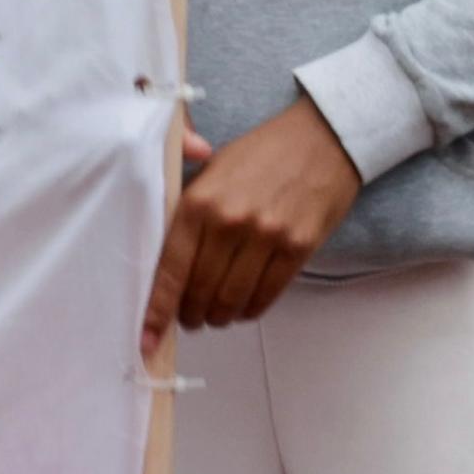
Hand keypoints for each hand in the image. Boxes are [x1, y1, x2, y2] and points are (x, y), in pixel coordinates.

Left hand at [150, 97, 362, 336]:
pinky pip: (268, 294)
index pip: (170, 269)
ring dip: (221, 316)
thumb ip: (185, 208)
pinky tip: (245, 307)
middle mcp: (230, 220)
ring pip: (233, 298)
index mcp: (200, 201)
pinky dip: (252, 308)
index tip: (148, 337)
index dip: (157, 310)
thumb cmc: (265, 152)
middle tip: (190, 318)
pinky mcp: (299, 245)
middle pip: (201, 290)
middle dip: (191, 314)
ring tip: (217, 315)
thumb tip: (166, 260)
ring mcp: (268, 234)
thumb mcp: (213, 168)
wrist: (325, 136)